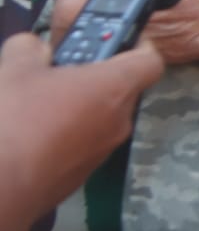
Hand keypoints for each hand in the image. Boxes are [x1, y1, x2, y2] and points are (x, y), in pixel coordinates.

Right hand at [0, 33, 161, 230]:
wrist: (1, 189)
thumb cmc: (16, 120)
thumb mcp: (16, 69)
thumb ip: (30, 49)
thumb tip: (34, 48)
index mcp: (115, 89)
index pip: (151, 61)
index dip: (138, 46)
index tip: (116, 41)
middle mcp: (118, 122)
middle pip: (120, 91)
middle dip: (93, 78)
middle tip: (58, 72)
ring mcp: (101, 154)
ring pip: (98, 120)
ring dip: (76, 109)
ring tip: (35, 105)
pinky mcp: (79, 179)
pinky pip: (79, 146)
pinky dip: (62, 137)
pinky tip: (29, 136)